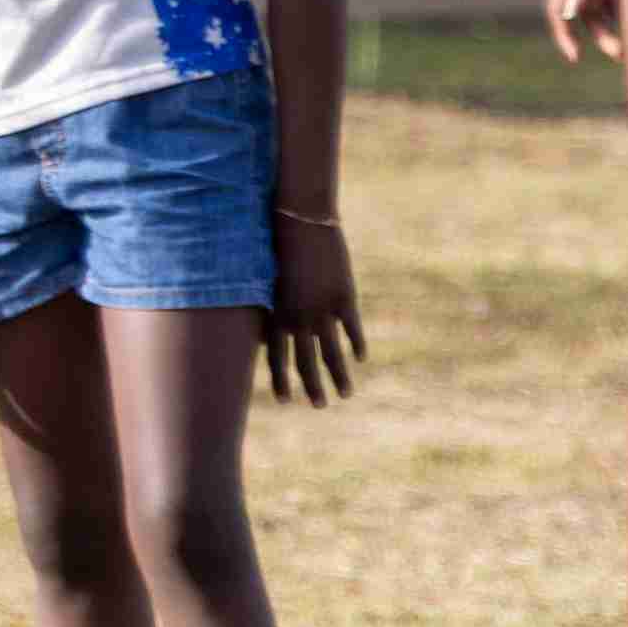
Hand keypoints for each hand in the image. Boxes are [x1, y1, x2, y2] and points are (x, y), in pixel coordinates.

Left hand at [263, 215, 363, 404]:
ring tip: (345, 395)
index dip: (281, 380)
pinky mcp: (344, 298)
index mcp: (277, 314)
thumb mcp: (268, 279)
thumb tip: (268, 333)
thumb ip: (273, 308)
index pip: (277, 358)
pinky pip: (352, 329)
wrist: (301, 220)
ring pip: (333, 353)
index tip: (285, 400)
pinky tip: (360, 358)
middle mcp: (299, 318)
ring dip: (339, 377)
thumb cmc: (278, 246)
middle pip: (306, 362)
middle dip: (312, 387)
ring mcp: (323, 310)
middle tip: (319, 406)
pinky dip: (357, 345)